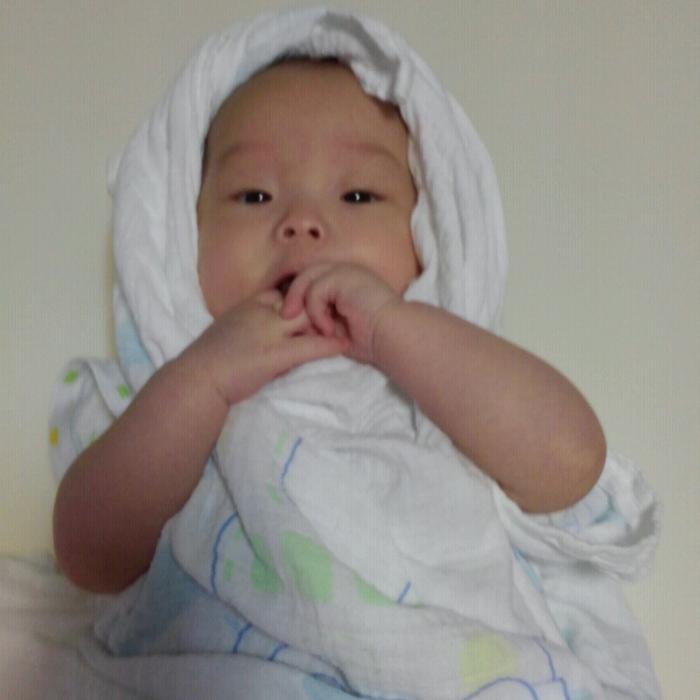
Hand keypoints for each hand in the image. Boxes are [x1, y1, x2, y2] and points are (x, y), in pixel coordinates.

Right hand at [184, 290, 348, 405]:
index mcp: (250, 305)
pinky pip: (310, 345)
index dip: (304, 299)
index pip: (286, 292)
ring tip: (349, 329)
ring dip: (330, 324)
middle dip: (321, 308)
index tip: (320, 304)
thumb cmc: (210, 361)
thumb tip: (270, 332)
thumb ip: (252, 325)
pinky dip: (329, 345)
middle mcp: (262, 312)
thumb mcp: (230, 331)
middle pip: (301, 301)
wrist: (197, 379)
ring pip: (309, 319)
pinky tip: (344, 346)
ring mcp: (269, 332)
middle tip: (341, 316)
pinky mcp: (275, 355)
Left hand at [280, 263, 401, 364]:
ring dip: (306, 307)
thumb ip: (318, 320)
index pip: (311, 279)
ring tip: (316, 329)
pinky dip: (317, 313)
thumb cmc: (372, 339)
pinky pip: (315, 291)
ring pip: (307, 280)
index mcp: (345, 281)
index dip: (298, 295)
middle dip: (293, 296)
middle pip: (305, 274)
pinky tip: (330, 329)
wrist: (393, 336)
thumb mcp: (337, 329)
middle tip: (285, 316)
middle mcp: (344, 271)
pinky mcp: (343, 277)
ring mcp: (344, 271)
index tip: (290, 317)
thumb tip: (293, 320)